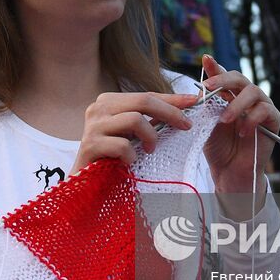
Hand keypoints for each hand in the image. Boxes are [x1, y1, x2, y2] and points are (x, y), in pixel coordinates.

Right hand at [71, 90, 200, 172]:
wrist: (84, 184)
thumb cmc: (112, 157)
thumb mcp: (133, 134)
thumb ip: (151, 119)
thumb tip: (185, 105)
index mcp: (109, 101)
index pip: (146, 95)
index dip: (172, 99)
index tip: (194, 101)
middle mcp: (98, 108)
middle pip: (142, 101)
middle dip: (170, 112)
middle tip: (186, 126)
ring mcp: (92, 126)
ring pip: (135, 119)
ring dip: (150, 137)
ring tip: (150, 150)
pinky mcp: (89, 145)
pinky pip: (123, 145)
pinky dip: (132, 155)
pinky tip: (129, 162)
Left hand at [201, 55, 279, 198]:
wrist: (230, 170)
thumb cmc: (218, 146)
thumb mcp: (205, 123)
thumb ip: (205, 105)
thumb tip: (199, 86)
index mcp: (229, 95)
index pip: (223, 76)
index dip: (215, 67)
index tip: (206, 60)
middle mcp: (246, 97)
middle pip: (239, 78)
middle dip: (223, 80)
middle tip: (208, 88)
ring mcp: (261, 106)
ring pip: (253, 91)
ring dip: (236, 104)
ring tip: (224, 120)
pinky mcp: (273, 119)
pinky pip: (265, 110)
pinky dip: (252, 119)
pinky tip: (242, 132)